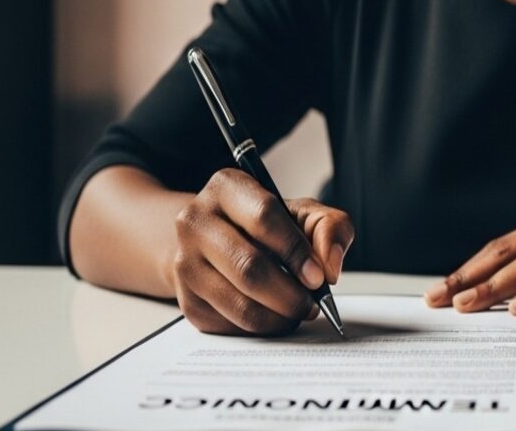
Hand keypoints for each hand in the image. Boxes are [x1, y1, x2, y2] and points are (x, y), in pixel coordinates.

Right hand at [169, 168, 354, 334]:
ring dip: (279, 316)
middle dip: (290, 294)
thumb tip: (330, 266)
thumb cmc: (265, 226)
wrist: (218, 243)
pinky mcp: (187, 301)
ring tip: (297, 311)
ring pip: (239, 303)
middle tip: (312, 304)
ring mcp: (185, 263)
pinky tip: (273, 315)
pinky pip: (230, 325)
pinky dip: (261, 327)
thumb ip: (329, 228)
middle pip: (248, 267)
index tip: (317, 276)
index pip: (263, 217)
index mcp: (226, 188)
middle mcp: (196, 222)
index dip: (296, 251)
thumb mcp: (302, 213)